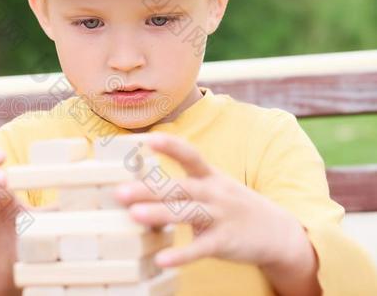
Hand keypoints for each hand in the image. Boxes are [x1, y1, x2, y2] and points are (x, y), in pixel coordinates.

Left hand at [115, 133, 319, 295]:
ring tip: (134, 215)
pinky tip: (162, 260)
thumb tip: (140, 187)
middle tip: (119, 191)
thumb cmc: (234, 207)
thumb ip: (183, 187)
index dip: (171, 146)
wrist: (279, 233)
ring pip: (188, 213)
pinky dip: (181, 255)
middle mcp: (215, 192)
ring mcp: (222, 216)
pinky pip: (201, 248)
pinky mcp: (226, 242)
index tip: (149, 139)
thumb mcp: (214, 189)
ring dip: (160, 214)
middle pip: (180, 187)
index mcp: (210, 177)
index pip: (190, 156)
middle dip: (149, 188)